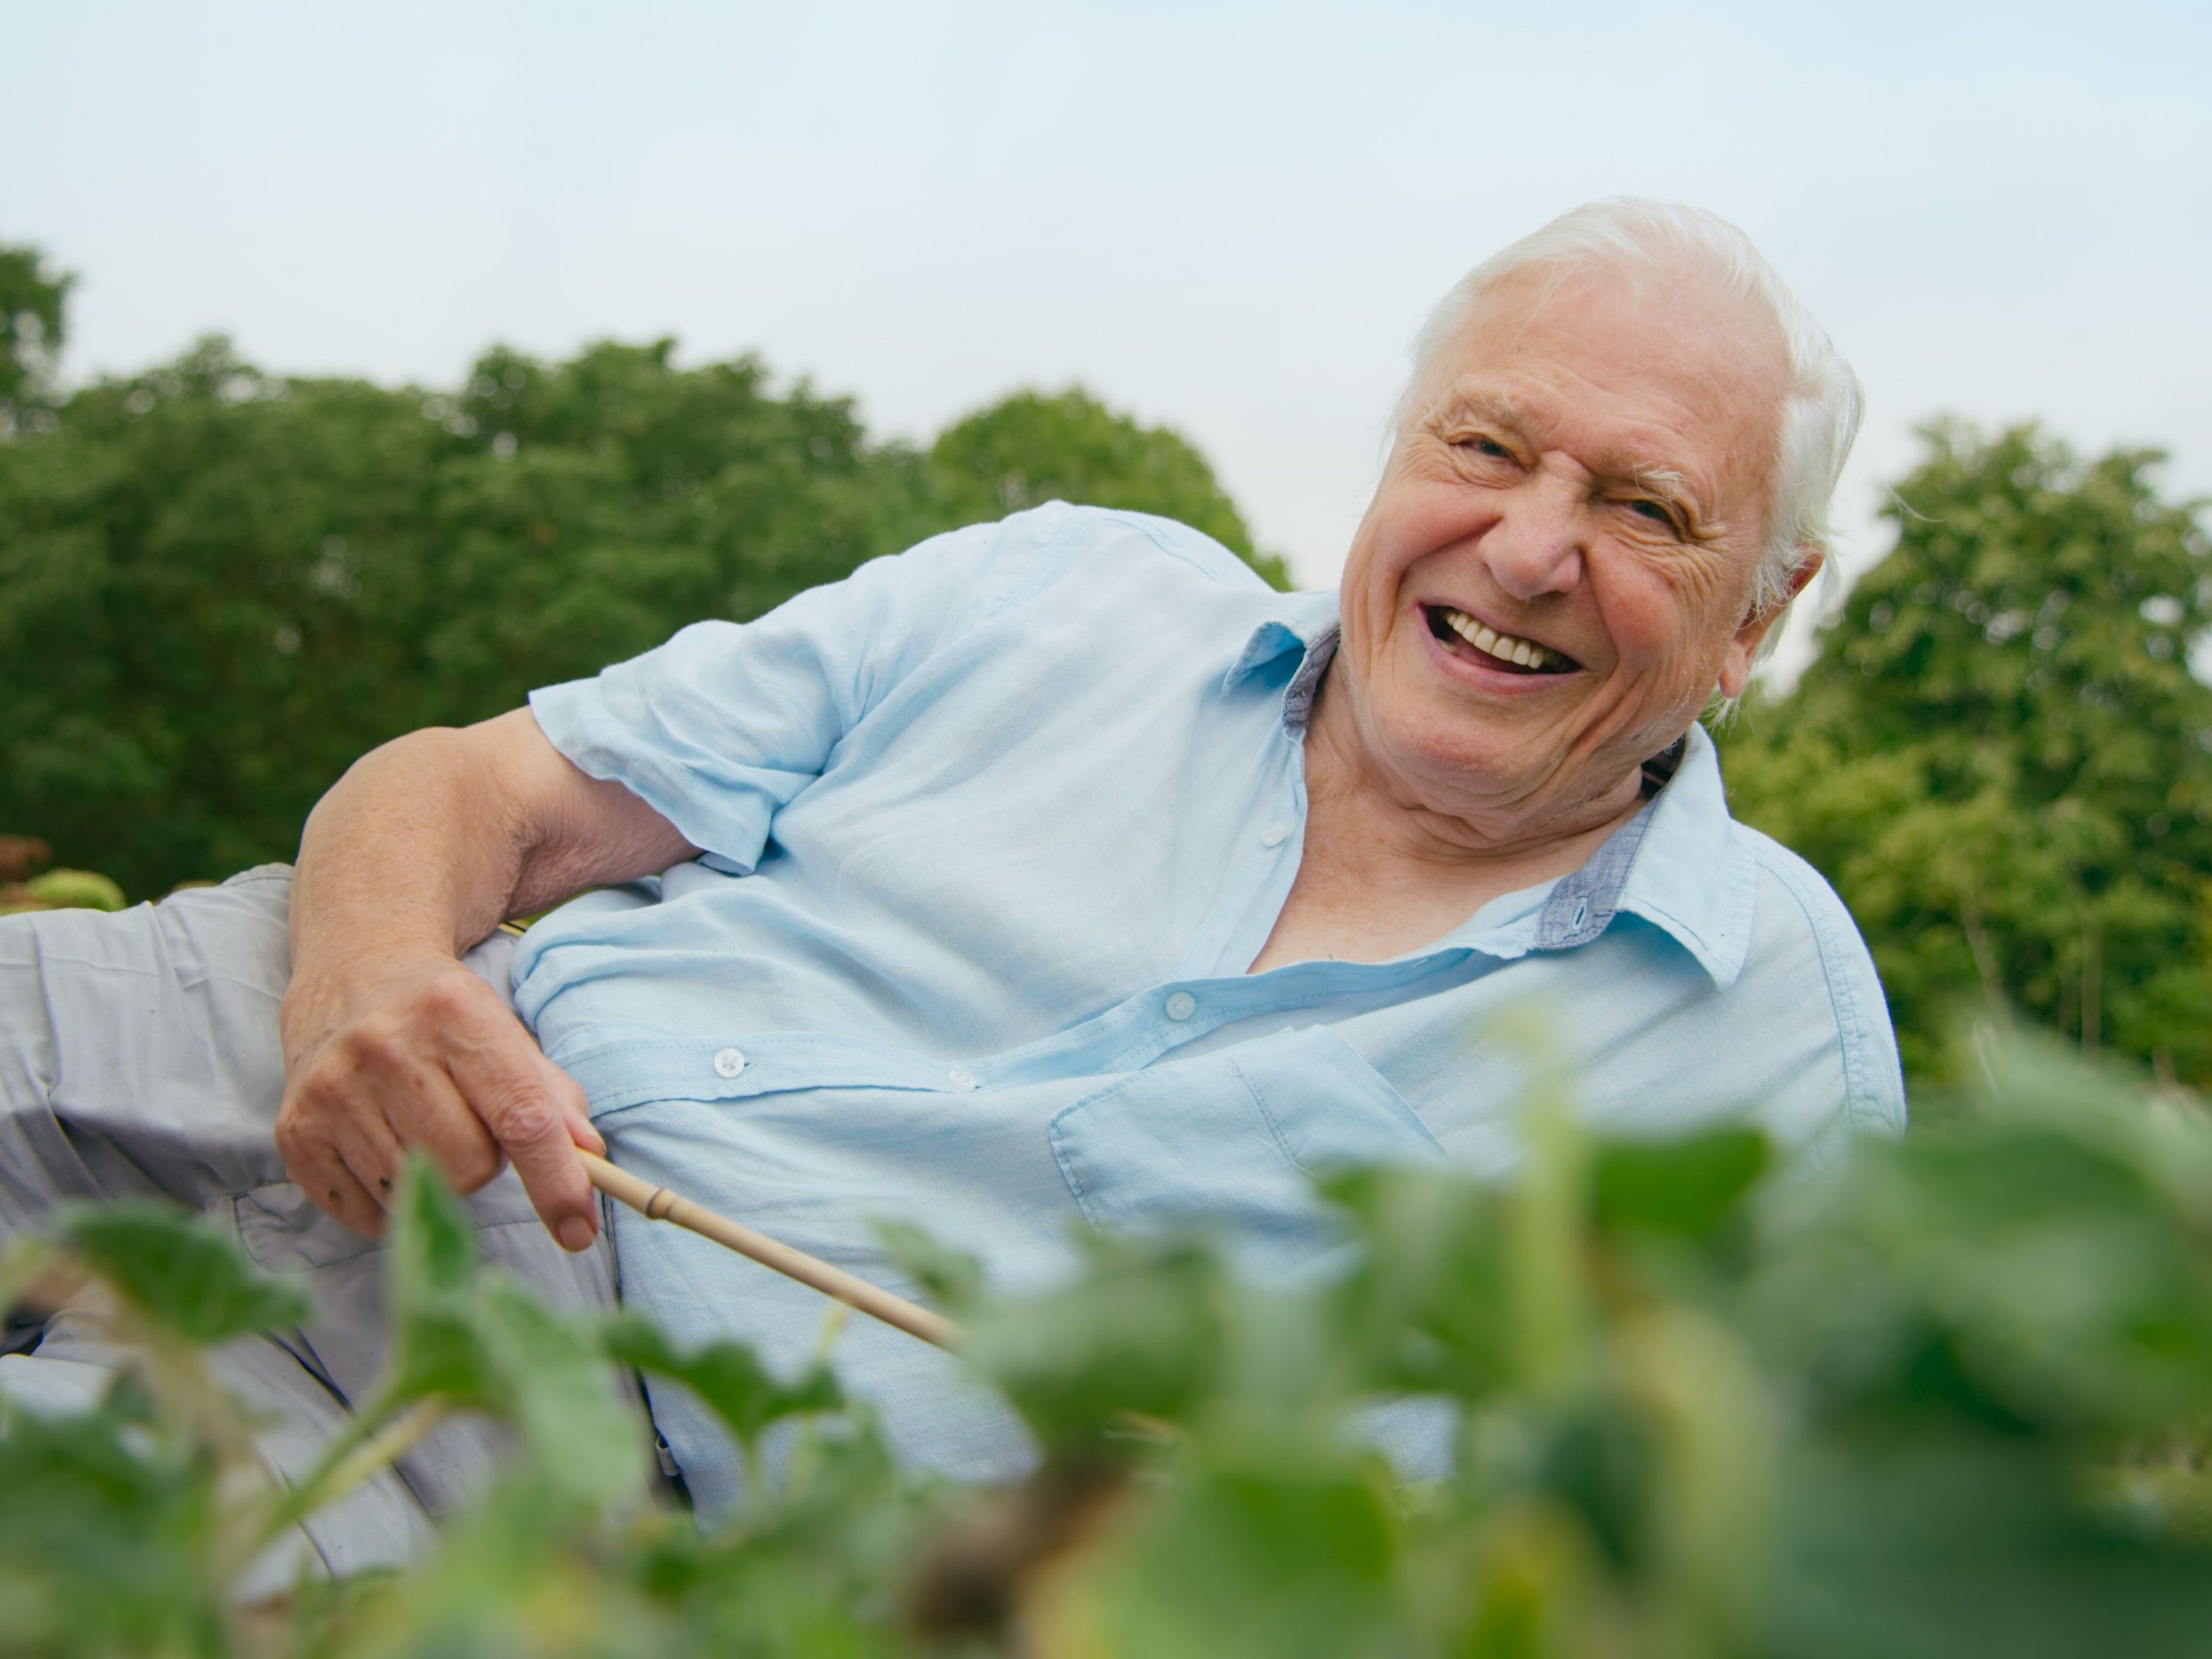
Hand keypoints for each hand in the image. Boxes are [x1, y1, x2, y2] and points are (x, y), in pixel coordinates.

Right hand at [276, 946, 606, 1249]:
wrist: (354, 971)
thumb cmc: (445, 1014)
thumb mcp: (507, 1033)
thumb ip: (553, 1098)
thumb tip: (587, 1158)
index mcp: (455, 1014)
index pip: (521, 1117)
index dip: (557, 1181)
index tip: (579, 1229)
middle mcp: (386, 1047)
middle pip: (470, 1166)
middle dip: (484, 1159)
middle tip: (466, 1120)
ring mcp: (332, 1090)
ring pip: (418, 1191)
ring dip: (436, 1175)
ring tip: (421, 1124)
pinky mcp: (295, 1130)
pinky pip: (366, 1213)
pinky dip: (388, 1199)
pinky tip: (384, 1145)